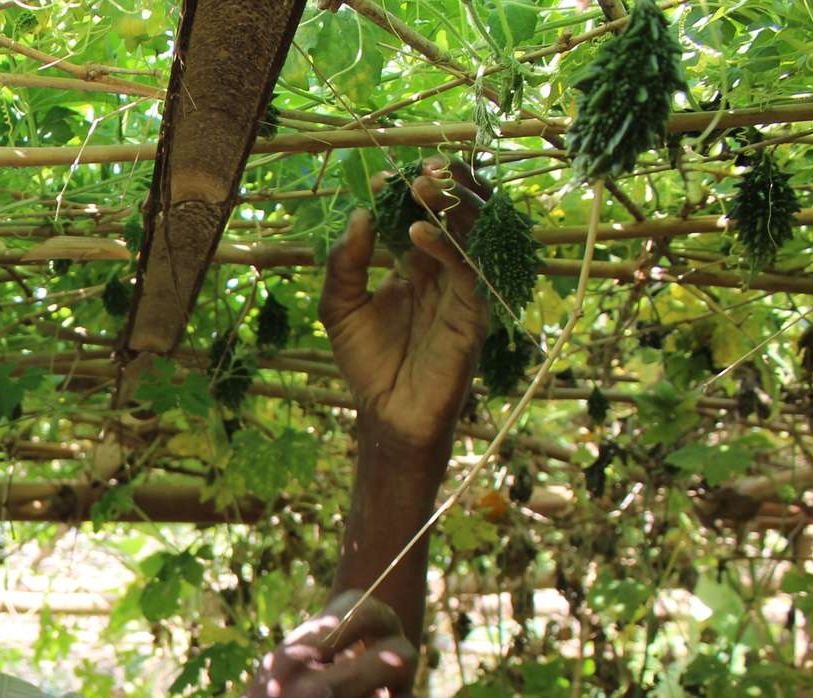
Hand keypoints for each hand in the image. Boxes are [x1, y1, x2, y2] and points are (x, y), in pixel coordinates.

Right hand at [176, 593, 420, 697]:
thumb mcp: (261, 693)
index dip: (379, 620)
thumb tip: (362, 644)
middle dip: (400, 671)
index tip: (378, 635)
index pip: (357, 612)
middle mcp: (314, 694)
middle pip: (399, 658)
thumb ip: (307, 665)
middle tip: (390, 685)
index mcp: (286, 665)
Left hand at [320, 157, 492, 448]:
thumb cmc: (367, 363)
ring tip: (424, 184)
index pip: (423, 215)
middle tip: (421, 168)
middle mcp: (446, 272)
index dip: (407, 194)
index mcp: (418, 266)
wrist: (387, 414)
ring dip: (452, 205)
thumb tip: (359, 214)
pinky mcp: (473, 314)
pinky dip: (446, 247)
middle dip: (444, 186)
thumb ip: (345, 263)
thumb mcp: (339, 307)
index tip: (381, 178)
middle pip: (458, 214)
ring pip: (473, 233)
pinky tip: (418, 233)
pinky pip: (469, 270)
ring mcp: (464, 291)